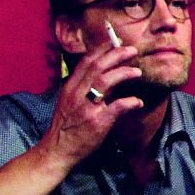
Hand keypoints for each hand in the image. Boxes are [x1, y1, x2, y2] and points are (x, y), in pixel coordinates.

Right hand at [40, 44, 145, 171]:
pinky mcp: (96, 122)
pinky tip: (138, 101)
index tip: (116, 42)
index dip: (102, 49)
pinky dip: (129, 102)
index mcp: (70, 88)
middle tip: (132, 50)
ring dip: (124, 73)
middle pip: (97, 66)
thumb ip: (82, 88)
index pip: (86, 62)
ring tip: (137, 72)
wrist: (57, 151)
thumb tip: (102, 75)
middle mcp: (76, 94)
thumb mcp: (68, 102)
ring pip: (105, 81)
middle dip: (116, 55)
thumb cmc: (66, 127)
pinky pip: (116, 107)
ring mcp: (86, 108)